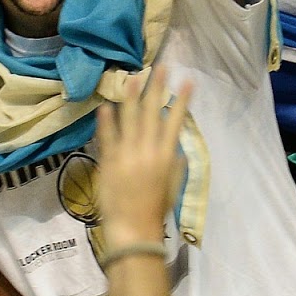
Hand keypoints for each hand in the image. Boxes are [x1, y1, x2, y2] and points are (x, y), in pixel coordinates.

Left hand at [95, 68, 192, 246]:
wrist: (133, 228)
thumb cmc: (156, 209)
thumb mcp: (172, 185)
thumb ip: (176, 163)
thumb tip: (178, 146)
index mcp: (167, 157)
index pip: (176, 121)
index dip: (182, 100)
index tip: (188, 81)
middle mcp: (147, 151)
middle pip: (152, 113)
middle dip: (157, 88)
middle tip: (160, 67)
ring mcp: (126, 154)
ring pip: (129, 119)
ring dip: (131, 96)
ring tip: (133, 77)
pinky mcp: (108, 161)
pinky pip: (106, 136)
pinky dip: (106, 121)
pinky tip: (106, 105)